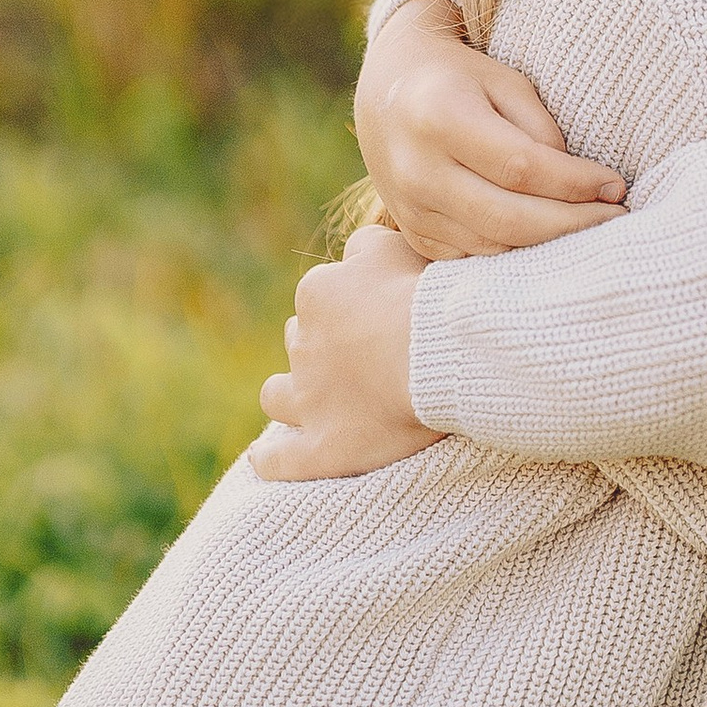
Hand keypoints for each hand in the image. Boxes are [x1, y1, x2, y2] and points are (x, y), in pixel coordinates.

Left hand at [250, 227, 445, 479]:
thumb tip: (353, 251)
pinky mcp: (322, 448)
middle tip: (361, 356)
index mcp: (318, 294)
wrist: (440, 351)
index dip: (349, 305)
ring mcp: (308, 400)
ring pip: (277, 395)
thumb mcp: (397, 247)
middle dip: (320, 347)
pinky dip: (271, 460)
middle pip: (299, 341)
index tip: (379, 312)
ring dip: (287, 395)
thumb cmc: (427, 296)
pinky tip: (265, 460)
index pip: (321, 295)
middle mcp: (303, 346)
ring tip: (309, 402)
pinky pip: (281, 460)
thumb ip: (366, 246)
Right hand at [355, 0, 626, 259]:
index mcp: (440, 118)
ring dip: (550, 246)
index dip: (575, 183)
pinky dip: (517, 254)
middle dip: (573, 224)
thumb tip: (579, 186)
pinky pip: (474, 258)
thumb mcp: (504, 81)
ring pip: (494, 246)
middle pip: (509, 218)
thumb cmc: (460, 79)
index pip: (521, 167)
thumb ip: (540, 128)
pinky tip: (551, 241)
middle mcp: (418, 170)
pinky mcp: (414, 234)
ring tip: (593, 230)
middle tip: (617, 219)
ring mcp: (410, 209)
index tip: (616, 186)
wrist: (388, 94)